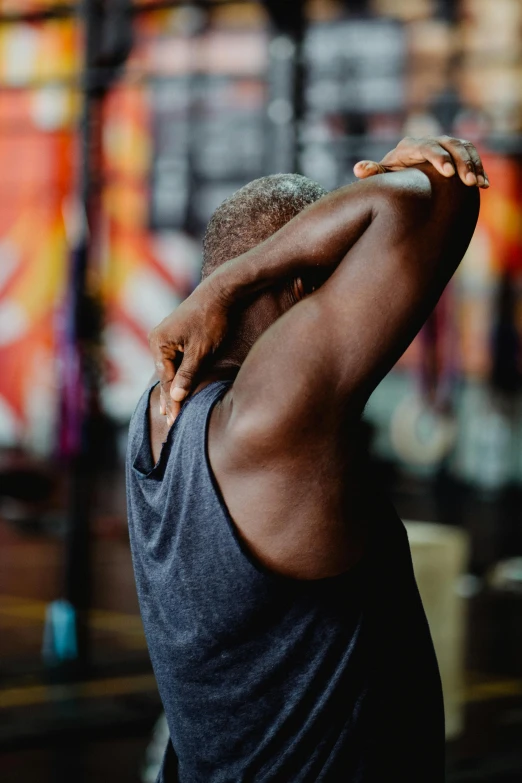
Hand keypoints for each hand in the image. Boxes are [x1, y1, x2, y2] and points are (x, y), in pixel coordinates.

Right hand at [148, 278, 229, 424]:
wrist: (219, 293)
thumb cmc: (211, 320)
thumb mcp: (200, 351)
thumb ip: (188, 374)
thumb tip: (176, 396)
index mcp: (159, 343)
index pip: (166, 379)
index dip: (172, 401)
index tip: (175, 420)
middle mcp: (156, 340)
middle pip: (164, 376)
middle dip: (169, 399)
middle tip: (170, 424)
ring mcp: (163, 338)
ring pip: (167, 370)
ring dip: (171, 389)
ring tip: (169, 413)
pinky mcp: (173, 337)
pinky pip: (172, 362)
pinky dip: (175, 377)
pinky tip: (175, 390)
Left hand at [354, 135, 488, 188]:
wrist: (402, 175)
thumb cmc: (390, 177)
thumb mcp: (381, 175)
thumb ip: (372, 172)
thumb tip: (358, 169)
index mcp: (410, 146)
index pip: (427, 147)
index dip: (439, 158)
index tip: (448, 173)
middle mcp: (430, 141)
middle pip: (450, 145)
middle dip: (462, 163)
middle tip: (469, 183)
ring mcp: (444, 145)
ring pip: (464, 148)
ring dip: (474, 165)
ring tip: (478, 185)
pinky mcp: (456, 153)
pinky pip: (472, 155)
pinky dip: (480, 168)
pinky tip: (484, 185)